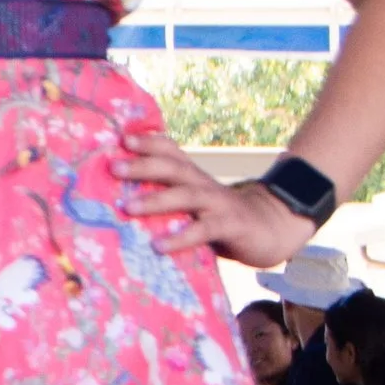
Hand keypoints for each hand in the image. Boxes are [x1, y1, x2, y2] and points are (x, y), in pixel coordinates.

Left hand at [115, 131, 314, 264]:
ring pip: (185, 196)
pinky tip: (158, 246)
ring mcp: (217, 204)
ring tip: (128, 207)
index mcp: (194, 176)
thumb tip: (121, 203)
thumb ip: (168, 199)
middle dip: (143, 165)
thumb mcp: (195, 203)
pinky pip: (202, 231)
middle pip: (173, 168)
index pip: (171, 151)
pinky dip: (179, 238)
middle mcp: (203, 184)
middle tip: (113, 167)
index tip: (121, 138)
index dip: (148, 142)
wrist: (271, 228)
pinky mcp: (229, 226)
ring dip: (155, 200)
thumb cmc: (221, 218)